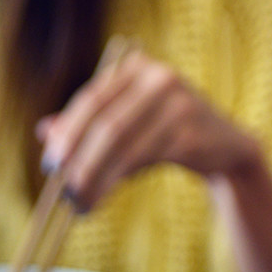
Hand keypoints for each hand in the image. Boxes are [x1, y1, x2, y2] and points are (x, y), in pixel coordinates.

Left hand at [37, 49, 261, 209]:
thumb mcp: (127, 122)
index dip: (67, 133)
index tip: (49, 164)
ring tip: (79, 202)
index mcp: (136, 68)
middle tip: (62, 191)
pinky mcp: (192, 132)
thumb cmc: (166, 135)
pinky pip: (143, 159)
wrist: (226, 149)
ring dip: (95, 178)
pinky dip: (117, 180)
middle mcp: (158, 77)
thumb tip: (45, 131)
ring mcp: (179, 103)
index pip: (91, 99)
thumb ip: (88, 123)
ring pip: (122, 145)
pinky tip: (103, 196)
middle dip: (79, 161)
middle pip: (105, 124)